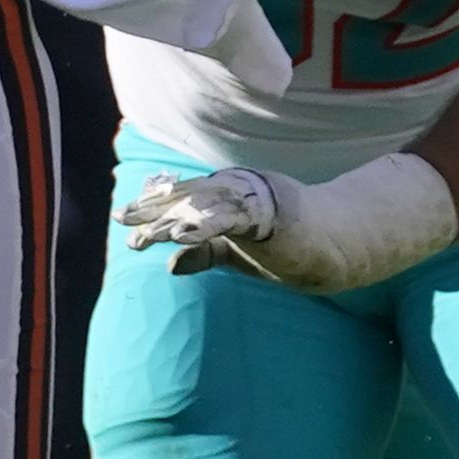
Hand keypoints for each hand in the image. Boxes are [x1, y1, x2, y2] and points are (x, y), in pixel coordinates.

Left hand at [122, 153, 455, 292]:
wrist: (336, 245)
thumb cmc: (288, 246)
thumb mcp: (237, 253)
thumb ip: (206, 253)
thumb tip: (169, 265)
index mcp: (229, 199)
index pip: (186, 198)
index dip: (155, 203)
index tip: (126, 213)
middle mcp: (238, 192)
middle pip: (188, 198)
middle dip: (154, 209)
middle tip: (123, 218)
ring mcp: (253, 199)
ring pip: (204, 206)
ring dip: (173, 219)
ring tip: (146, 233)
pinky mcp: (268, 214)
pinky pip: (231, 219)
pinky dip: (206, 226)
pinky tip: (181, 238)